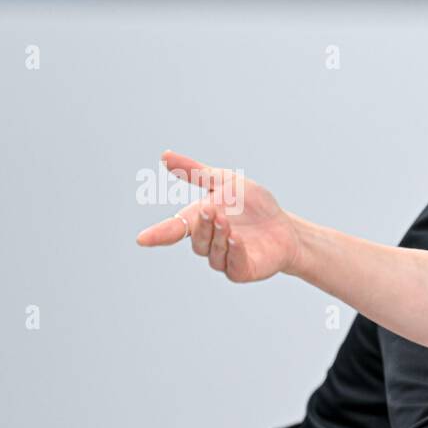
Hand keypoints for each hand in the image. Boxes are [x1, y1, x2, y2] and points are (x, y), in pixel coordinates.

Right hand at [135, 150, 301, 281]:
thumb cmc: (253, 205)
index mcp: (198, 223)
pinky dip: (233, 251)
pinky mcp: (242, 271)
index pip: (173, 230)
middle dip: (202, 225)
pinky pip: (233, 264)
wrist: (286, 226)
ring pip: (213, 253)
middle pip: (196, 240)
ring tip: (225, 221)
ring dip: (218, 236)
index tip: (142, 239)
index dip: (158, 235)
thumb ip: (196, 172)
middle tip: (210, 209)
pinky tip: (236, 240)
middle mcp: (208, 244)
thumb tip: (165, 156)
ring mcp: (224, 260)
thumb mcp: (225, 182)